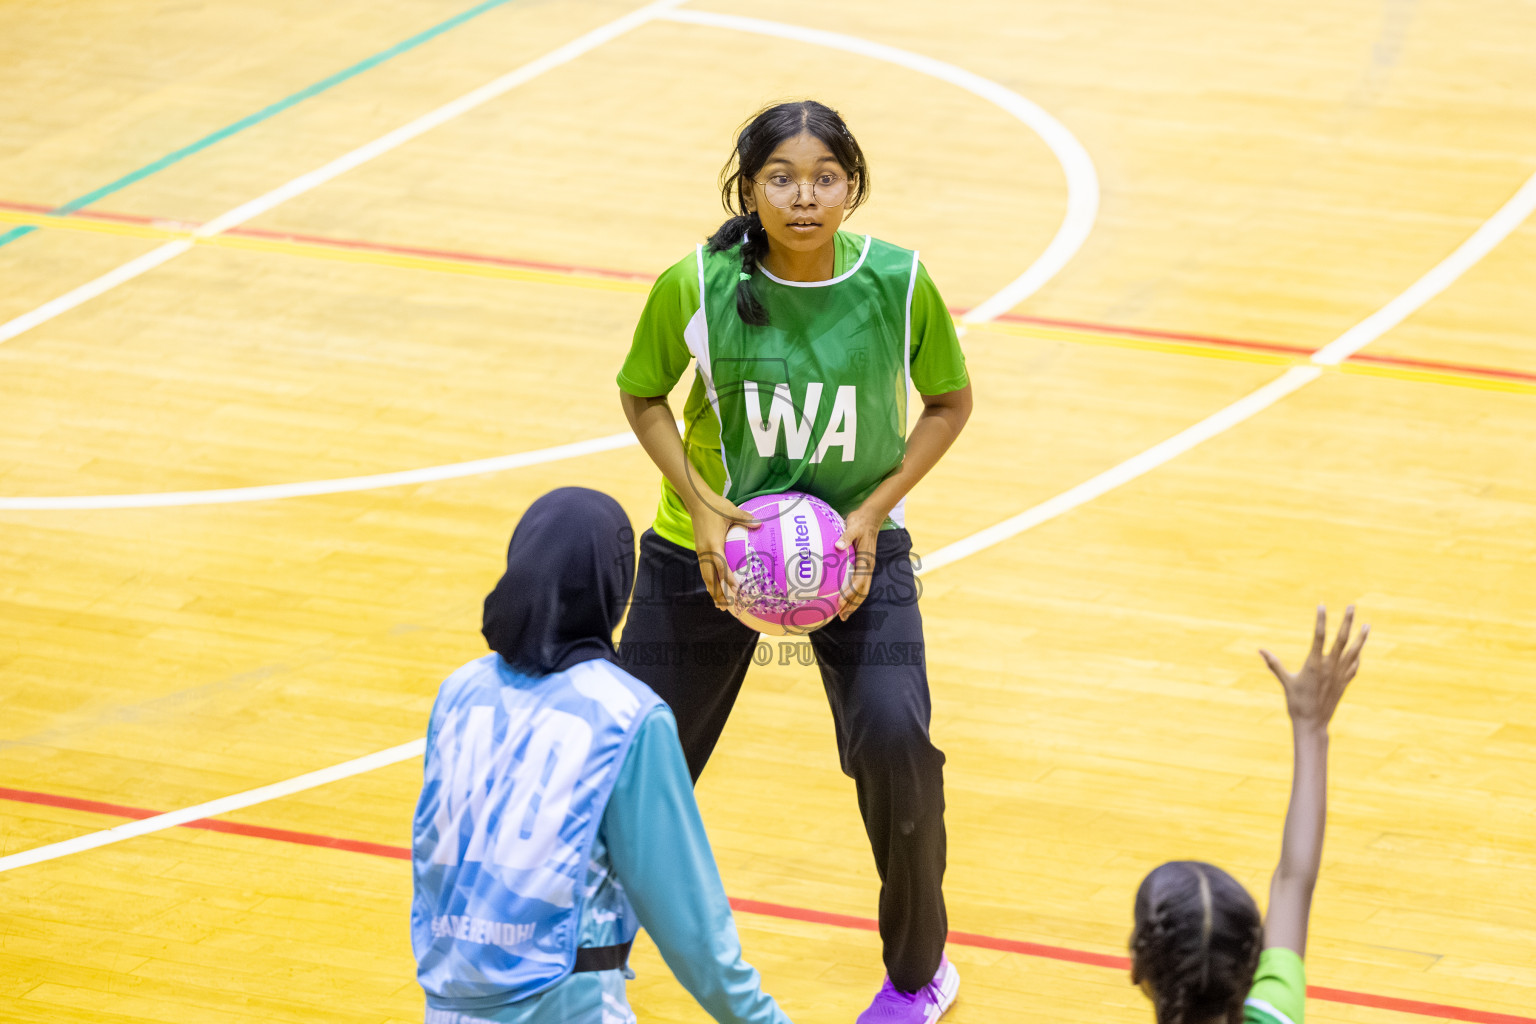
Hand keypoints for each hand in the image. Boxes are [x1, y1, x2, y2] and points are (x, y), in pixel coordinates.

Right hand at [689, 495, 758, 611]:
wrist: (696, 501)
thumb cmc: (714, 506)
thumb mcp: (731, 510)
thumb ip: (745, 519)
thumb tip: (760, 524)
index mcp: (713, 543)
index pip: (720, 565)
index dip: (728, 579)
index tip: (735, 590)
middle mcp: (705, 550)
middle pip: (710, 577)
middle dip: (717, 593)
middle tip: (724, 607)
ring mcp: (701, 551)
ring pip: (705, 575)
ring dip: (712, 590)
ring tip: (718, 604)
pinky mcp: (700, 549)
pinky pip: (704, 569)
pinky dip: (709, 581)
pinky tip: (714, 587)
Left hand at [833, 505, 883, 620]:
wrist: (872, 517)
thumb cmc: (860, 521)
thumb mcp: (852, 526)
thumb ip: (845, 537)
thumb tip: (838, 546)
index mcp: (866, 560)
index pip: (859, 581)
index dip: (849, 593)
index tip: (839, 602)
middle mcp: (869, 566)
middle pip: (863, 591)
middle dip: (853, 605)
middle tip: (841, 616)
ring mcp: (868, 566)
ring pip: (863, 590)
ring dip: (854, 603)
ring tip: (843, 614)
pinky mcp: (865, 565)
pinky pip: (861, 583)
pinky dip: (854, 594)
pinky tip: (844, 599)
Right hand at [1260, 605, 1369, 728]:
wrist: (1313, 723)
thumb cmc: (1296, 703)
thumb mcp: (1285, 682)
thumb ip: (1274, 664)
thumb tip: (1260, 650)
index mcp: (1314, 664)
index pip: (1319, 636)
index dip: (1321, 620)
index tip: (1322, 606)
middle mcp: (1330, 667)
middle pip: (1342, 639)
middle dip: (1347, 622)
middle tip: (1351, 607)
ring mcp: (1340, 675)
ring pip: (1354, 651)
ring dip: (1361, 637)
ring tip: (1367, 625)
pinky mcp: (1345, 683)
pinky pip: (1354, 666)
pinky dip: (1358, 656)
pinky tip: (1359, 651)